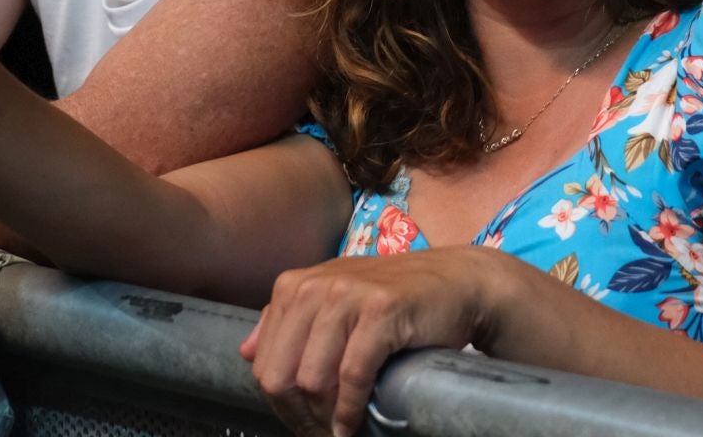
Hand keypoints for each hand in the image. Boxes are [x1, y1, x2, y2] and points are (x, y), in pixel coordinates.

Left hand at [240, 247, 515, 436]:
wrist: (457, 282)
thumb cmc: (395, 297)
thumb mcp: (335, 301)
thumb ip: (288, 322)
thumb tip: (246, 352)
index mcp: (295, 286)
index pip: (264, 362)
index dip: (280, 405)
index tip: (301, 423)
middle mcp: (315, 286)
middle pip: (281, 374)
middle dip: (298, 416)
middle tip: (319, 434)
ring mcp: (349, 295)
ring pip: (312, 378)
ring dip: (325, 418)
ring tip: (339, 431)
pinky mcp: (382, 310)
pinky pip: (352, 374)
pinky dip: (350, 409)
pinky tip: (355, 423)